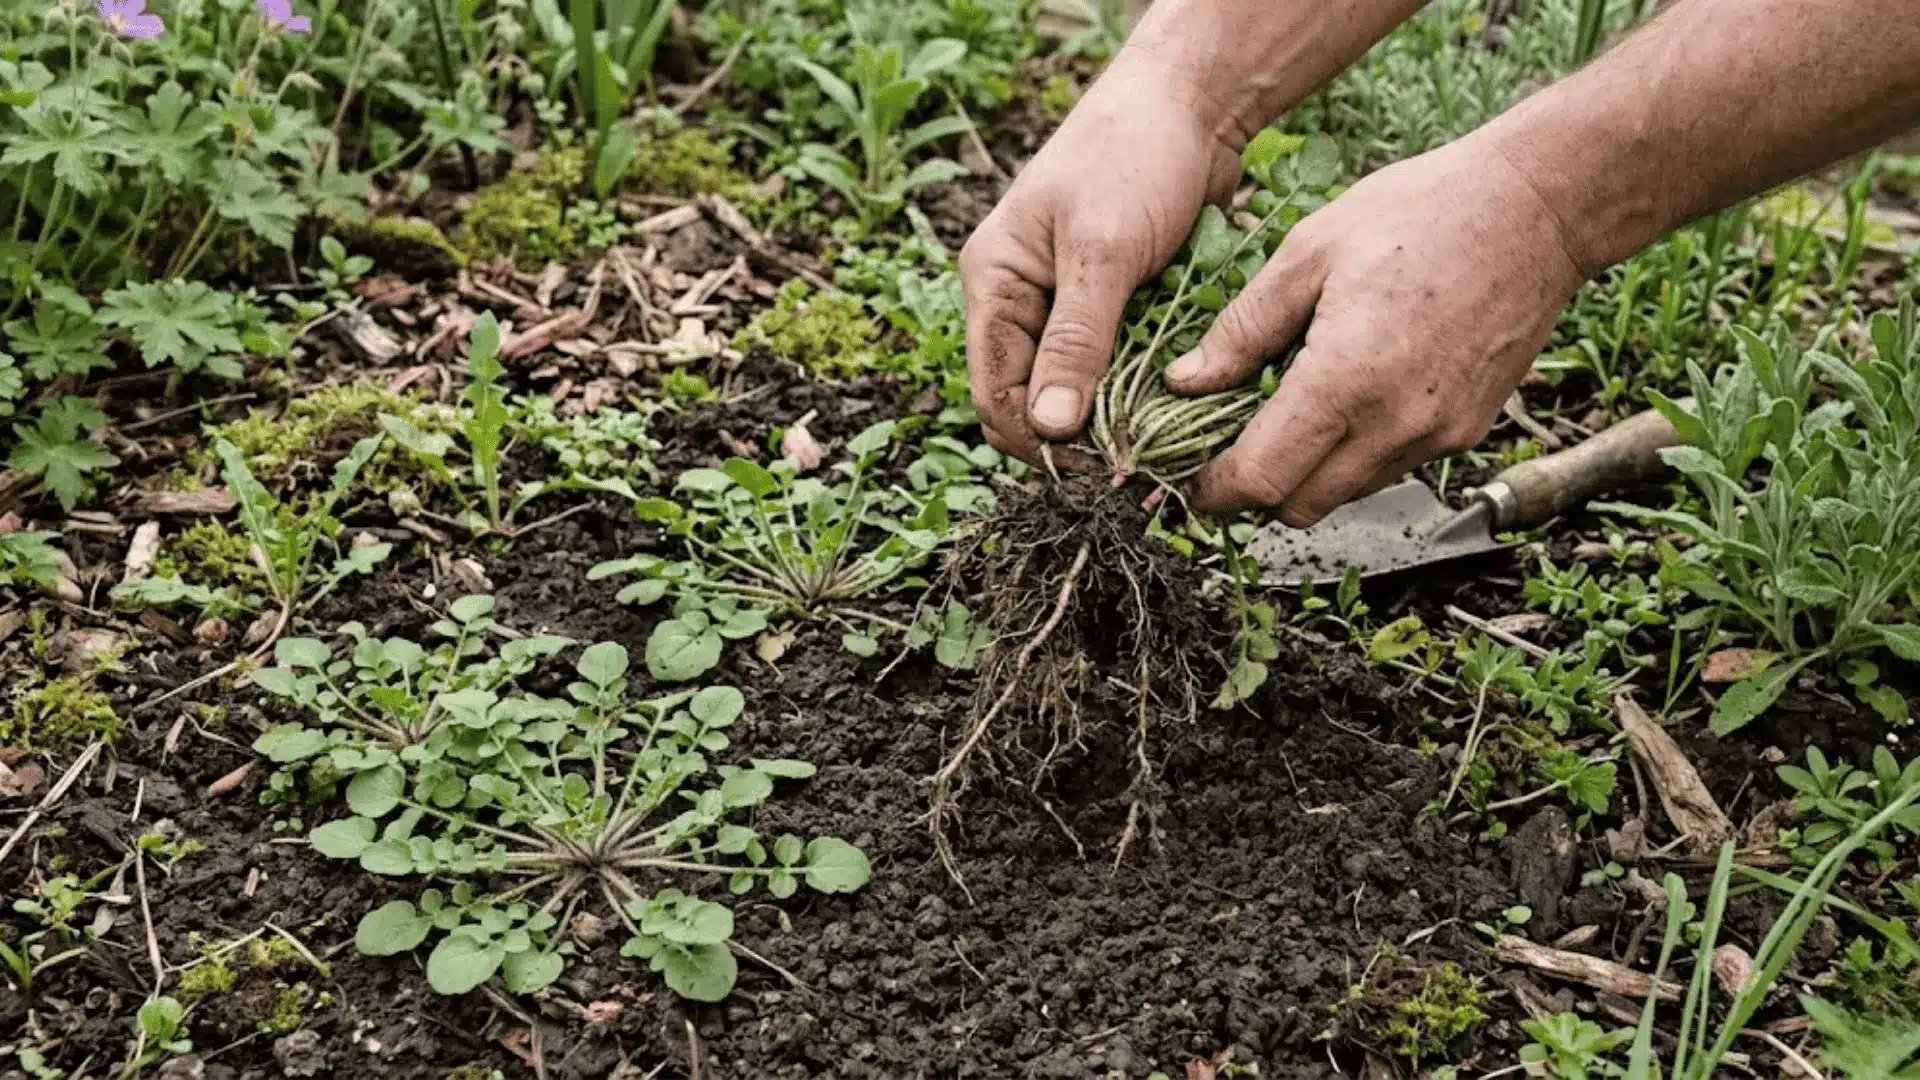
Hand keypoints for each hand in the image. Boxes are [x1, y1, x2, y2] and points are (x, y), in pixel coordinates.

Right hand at [959, 48, 1247, 462]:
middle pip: (1033, 401)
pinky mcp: (1114, 305)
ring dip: (1114, 417)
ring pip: (1078, 391)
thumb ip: (1076, 342)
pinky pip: (1117, 366)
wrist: (1193, 101)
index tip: (1097, 473)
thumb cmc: (1133, 157)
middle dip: (1076, 439)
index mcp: (994, 283)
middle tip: (1134, 466)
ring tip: (1159, 440)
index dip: (1038, 443)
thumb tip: (1052, 430)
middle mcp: (1021, 300)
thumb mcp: (1102, 253)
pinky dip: (1142, 387)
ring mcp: (1068, 305)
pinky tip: (1173, 404)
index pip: (995, 394)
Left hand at [1166, 136, 1589, 523]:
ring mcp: (1436, 436)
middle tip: (1231, 445)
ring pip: (1345, 495)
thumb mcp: (1308, 253)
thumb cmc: (1422, 213)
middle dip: (1255, 490)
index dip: (1216, 489)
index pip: (1262, 479)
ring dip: (1306, 475)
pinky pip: (1389, 471)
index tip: (1194, 477)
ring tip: (1289, 413)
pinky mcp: (1465, 434)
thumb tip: (1186, 381)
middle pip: (1299, 507)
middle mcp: (1395, 424)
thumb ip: (1242, 330)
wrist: (1536, 209)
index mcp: (1345, 380)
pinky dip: (1353, 456)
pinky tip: (1346, 401)